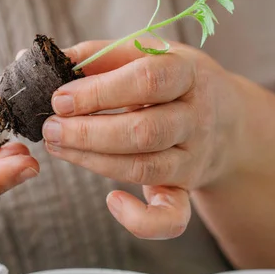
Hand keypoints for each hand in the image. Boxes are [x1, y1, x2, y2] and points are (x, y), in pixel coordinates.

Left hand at [41, 39, 242, 239]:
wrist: (225, 117)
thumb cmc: (169, 79)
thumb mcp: (145, 54)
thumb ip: (99, 55)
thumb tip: (49, 59)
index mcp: (187, 72)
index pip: (148, 80)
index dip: (98, 91)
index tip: (59, 99)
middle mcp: (196, 117)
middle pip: (144, 131)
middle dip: (88, 132)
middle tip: (50, 128)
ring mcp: (194, 156)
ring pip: (145, 168)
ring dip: (93, 161)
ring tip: (58, 146)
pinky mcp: (187, 188)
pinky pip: (172, 217)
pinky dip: (141, 219)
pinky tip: (112, 201)